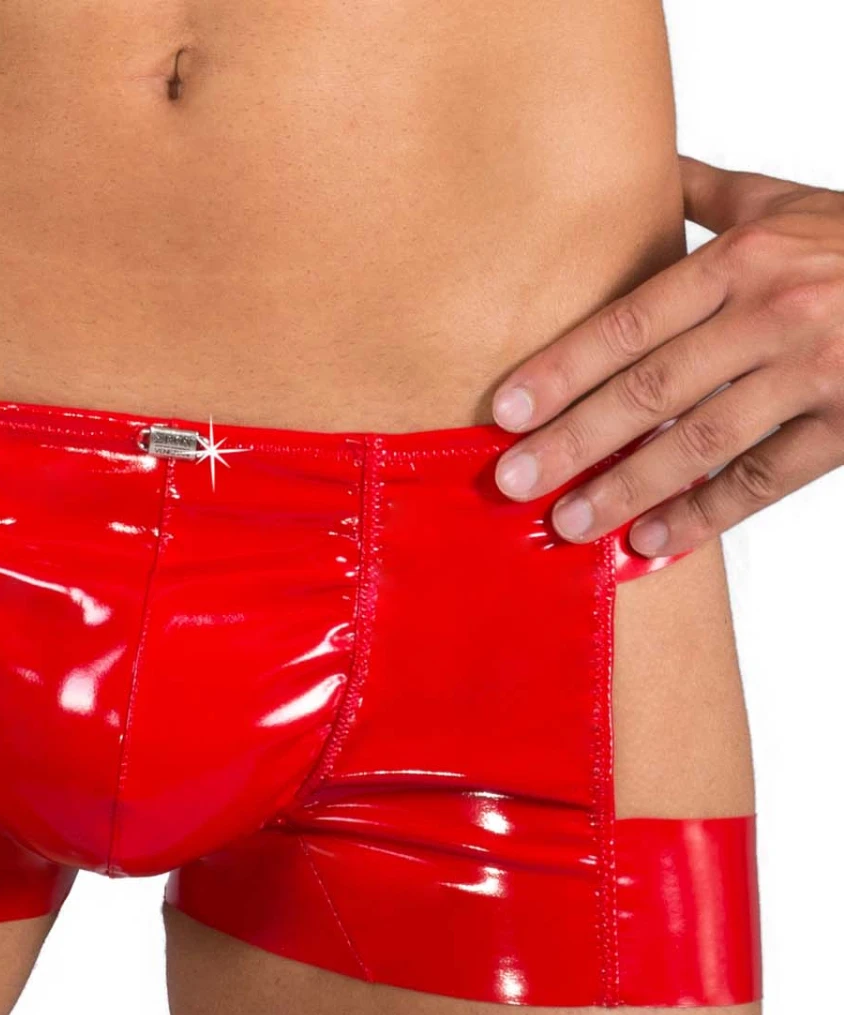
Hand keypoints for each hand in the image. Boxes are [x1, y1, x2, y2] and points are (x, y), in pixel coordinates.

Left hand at [490, 156, 843, 554]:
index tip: (505, 412)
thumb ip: (707, 195)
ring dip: (626, 489)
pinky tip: (651, 540)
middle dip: (574, 440)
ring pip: (701, 443)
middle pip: (652, 389)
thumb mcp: (785, 205)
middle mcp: (776, 313)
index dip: (562, 371)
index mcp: (746, 259)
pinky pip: (762, 480)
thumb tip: (641, 171)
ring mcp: (817, 372)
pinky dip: (703, 515)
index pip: (631, 322)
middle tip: (513, 481)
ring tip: (570, 523)